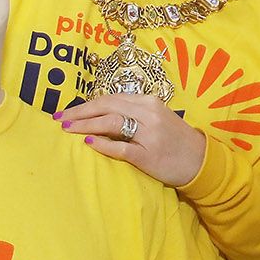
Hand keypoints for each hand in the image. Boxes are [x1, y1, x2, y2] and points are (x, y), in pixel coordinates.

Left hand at [54, 93, 206, 186]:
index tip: (67, 111)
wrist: (200, 160)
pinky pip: (121, 147)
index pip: (110, 98)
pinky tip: (87, 142)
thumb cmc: (174, 139)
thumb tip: (99, 114)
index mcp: (148, 102)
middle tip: (59, 119)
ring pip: (111, 123)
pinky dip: (103, 143)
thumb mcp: (155, 118)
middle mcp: (148, 113)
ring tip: (67, 129)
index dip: (85, 104)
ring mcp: (149, 134)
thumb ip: (132, 113)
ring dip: (85, 125)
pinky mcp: (149, 155)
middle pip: (106, 107)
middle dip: (79, 112)